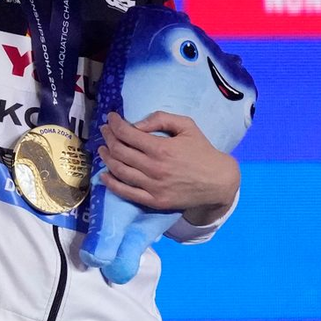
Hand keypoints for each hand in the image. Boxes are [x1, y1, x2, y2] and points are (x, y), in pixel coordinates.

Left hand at [98, 111, 240, 224]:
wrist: (217, 181)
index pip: (127, 134)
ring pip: (120, 171)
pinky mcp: (154, 202)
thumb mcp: (186, 125)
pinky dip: (112, 184)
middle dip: (108, 138)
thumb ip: (160, 119)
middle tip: (104, 131)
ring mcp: (153, 187)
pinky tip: (104, 175)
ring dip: (107, 158)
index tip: (110, 118)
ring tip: (103, 149)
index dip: (115, 124)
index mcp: (161, 148)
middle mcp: (154, 168)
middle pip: (120, 151)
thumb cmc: (201, 150)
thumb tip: (136, 124)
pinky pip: (127, 193)